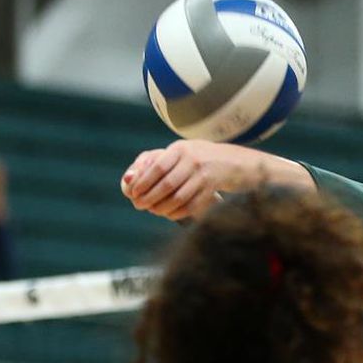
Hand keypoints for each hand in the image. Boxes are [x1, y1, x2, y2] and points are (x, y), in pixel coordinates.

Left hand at [121, 141, 262, 221]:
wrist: (233, 162)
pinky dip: (177, 212)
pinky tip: (168, 214)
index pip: (158, 167)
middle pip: (167, 184)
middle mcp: (193, 160)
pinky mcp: (213, 189)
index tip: (132, 192)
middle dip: (150, 197)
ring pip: (179, 197)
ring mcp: (205, 175)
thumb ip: (157, 162)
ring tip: (152, 211)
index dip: (143, 182)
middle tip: (138, 205)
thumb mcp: (181, 152)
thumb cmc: (198, 158)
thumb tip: (129, 178)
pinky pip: (191, 205)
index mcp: (181, 149)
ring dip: (163, 207)